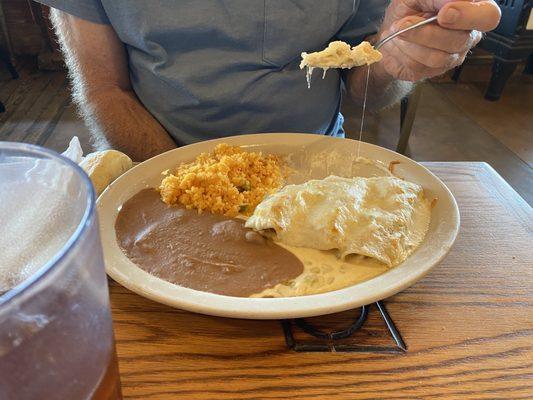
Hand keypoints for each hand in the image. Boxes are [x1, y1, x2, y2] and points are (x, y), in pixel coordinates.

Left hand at [376, 0, 500, 81]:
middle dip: (428, 33)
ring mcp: (453, 57)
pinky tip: (397, 43)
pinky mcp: (434, 72)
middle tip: (404, 23)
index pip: (488, 16)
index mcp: (472, 10)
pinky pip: (419, 67)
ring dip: (411, 42)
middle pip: (460, 41)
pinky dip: (403, 53)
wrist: (390, 30)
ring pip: (438, 57)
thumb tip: (448, 4)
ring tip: (397, 29)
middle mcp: (468, 36)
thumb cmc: (409, 8)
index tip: (444, 13)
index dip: (468, 16)